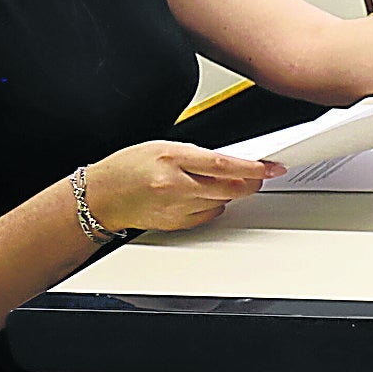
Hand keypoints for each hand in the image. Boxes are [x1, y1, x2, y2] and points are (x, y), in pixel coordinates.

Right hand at [83, 141, 280, 234]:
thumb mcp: (162, 148)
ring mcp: (175, 207)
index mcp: (172, 159)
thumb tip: (231, 163)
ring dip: (230, 193)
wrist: (100, 196)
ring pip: (222, 202)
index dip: (253, 167)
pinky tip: (201, 196)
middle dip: (250, 182)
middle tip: (258, 176)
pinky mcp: (175, 223)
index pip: (223, 164)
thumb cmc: (127, 168)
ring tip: (215, 182)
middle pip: (229, 188)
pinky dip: (213, 204)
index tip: (272, 167)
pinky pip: (208, 215)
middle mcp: (175, 186)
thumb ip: (197, 155)